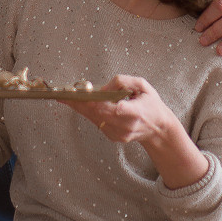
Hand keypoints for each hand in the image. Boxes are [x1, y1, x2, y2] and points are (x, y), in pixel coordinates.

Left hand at [69, 75, 208, 189]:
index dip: (98, 102)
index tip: (83, 95)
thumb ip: (124, 82)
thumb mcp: (144, 86)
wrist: (158, 129)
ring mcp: (119, 134)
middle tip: (63, 95)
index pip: (116, 108)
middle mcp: (126, 125)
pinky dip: (88, 113)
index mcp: (136, 112)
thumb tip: (104, 87)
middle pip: (98, 113)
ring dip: (80, 108)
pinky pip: (98, 123)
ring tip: (65, 98)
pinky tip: (79, 105)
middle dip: (80, 103)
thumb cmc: (151, 104)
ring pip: (95, 119)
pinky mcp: (114, 137)